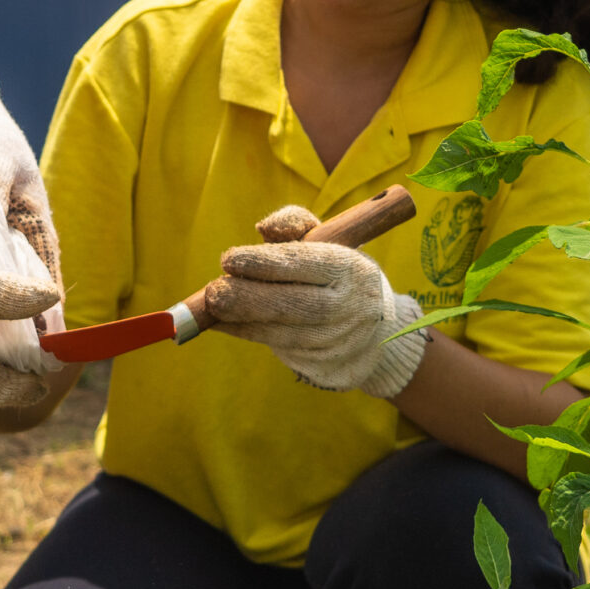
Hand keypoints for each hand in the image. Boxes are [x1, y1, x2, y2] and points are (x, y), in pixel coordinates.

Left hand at [203, 204, 428, 396]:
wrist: (376, 332)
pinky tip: (223, 323)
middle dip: (249, 298)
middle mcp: (351, 306)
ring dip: (243, 319)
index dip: (266, 262)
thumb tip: (263, 228)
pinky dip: (248, 333)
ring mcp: (340, 340)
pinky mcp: (327, 365)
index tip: (229, 260)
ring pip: (285, 331)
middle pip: (296, 304)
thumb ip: (294, 223)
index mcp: (352, 269)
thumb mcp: (328, 240)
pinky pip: (281, 347)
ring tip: (212, 308)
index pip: (307, 264)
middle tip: (214, 292)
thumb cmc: (338, 273)